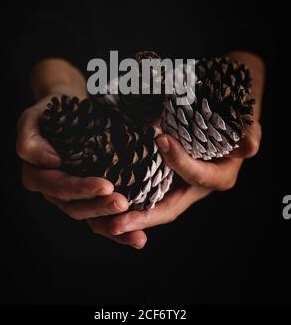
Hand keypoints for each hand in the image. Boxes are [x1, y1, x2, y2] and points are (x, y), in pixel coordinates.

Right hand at [17, 96, 128, 219]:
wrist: (69, 106)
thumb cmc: (50, 110)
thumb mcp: (32, 118)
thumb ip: (30, 141)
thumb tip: (50, 162)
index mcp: (37, 174)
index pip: (59, 186)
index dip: (81, 189)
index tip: (106, 186)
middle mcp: (54, 189)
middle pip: (75, 206)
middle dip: (100, 208)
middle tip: (124, 203)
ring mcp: (72, 196)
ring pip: (90, 218)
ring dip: (112, 225)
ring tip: (136, 229)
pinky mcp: (89, 197)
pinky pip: (101, 218)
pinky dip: (119, 230)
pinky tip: (138, 237)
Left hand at [87, 51, 264, 248]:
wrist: (219, 123)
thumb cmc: (232, 125)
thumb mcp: (246, 128)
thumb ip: (248, 137)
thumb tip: (247, 146)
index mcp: (216, 178)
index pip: (197, 176)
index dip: (181, 161)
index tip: (162, 140)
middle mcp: (193, 189)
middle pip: (166, 208)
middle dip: (140, 218)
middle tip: (115, 224)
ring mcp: (174, 186)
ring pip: (148, 205)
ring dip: (125, 215)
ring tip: (98, 218)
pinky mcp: (158, 179)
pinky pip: (139, 191)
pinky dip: (122, 198)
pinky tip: (101, 197)